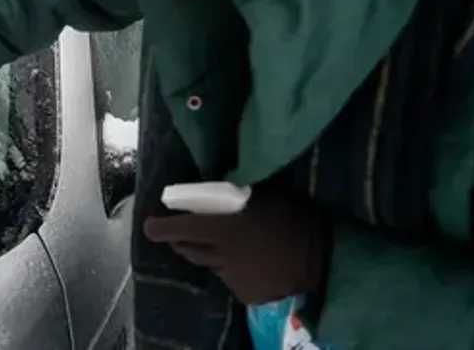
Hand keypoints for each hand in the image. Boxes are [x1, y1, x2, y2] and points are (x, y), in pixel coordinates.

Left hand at [143, 189, 331, 304]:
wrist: (325, 262)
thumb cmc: (297, 219)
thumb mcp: (267, 196)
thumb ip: (238, 192)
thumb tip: (222, 179)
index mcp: (222, 228)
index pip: (179, 228)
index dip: (160, 228)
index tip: (149, 225)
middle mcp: (220, 254)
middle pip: (187, 249)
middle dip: (179, 240)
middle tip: (179, 233)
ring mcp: (232, 276)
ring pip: (207, 264)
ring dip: (205, 254)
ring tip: (217, 245)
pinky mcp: (245, 293)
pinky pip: (228, 279)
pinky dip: (230, 270)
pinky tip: (246, 263)